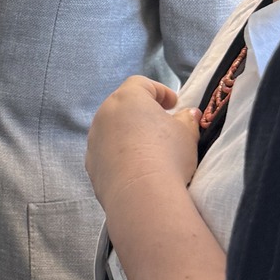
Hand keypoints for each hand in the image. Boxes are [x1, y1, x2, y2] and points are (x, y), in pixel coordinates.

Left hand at [86, 76, 200, 217]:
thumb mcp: (186, 134)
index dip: (159, 91)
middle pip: (123, 105)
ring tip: (148, 149)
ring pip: (112, 129)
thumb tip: (189, 114)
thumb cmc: (167, 155)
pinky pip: (106, 152)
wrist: (140, 195)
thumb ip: (187, 119)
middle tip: (161, 124)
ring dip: (128, 134)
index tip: (174, 104)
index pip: (141, 84)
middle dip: (142, 112)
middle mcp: (105, 114)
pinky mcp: (91, 164)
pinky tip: (134, 168)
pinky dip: (119, 154)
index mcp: (128, 98)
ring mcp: (94, 139)